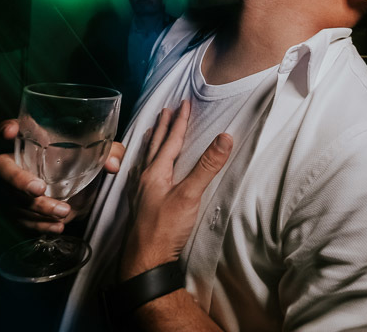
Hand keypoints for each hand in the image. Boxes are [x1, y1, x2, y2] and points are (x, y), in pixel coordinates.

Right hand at [0, 118, 125, 233]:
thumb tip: (112, 165)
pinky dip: (39, 225)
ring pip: (13, 198)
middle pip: (3, 168)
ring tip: (63, 213)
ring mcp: (15, 188)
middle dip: (17, 180)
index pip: (14, 128)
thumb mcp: (102, 155)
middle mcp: (20, 162)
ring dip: (37, 209)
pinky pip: (20, 219)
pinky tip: (56, 226)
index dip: (7, 128)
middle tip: (39, 190)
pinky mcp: (18, 209)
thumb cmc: (87, 165)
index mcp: (37, 141)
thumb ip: (111, 153)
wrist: (85, 195)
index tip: (9, 133)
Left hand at [119, 101, 232, 279]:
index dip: (179, 122)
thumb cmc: (164, 230)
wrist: (144, 263)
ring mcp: (141, 193)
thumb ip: (207, 166)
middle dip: (163, 127)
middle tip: (166, 110)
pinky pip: (143, 174)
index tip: (184, 104)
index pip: (170, 141)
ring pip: (146, 160)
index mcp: (155, 173)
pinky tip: (146, 170)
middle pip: (155, 146)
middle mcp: (145, 179)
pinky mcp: (142, 206)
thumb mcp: (190, 195)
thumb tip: (225, 137)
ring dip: (153, 143)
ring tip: (152, 131)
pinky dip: (147, 163)